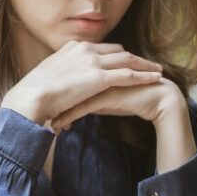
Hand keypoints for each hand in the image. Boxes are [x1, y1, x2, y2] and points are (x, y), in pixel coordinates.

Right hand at [0, 41, 162, 124]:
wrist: (30, 98)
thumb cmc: (32, 94)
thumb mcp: (46, 78)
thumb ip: (59, 79)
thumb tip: (60, 93)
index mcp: (71, 48)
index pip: (100, 48)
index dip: (114, 55)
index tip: (124, 60)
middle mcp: (84, 49)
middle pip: (117, 50)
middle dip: (132, 57)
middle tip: (145, 64)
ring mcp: (93, 62)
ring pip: (127, 60)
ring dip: (143, 64)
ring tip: (156, 70)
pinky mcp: (99, 77)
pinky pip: (128, 75)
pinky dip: (143, 76)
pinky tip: (155, 79)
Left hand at [50, 77, 185, 130]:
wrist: (159, 99)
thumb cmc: (133, 98)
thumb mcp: (108, 98)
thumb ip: (92, 97)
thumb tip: (77, 105)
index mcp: (96, 68)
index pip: (68, 79)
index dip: (54, 92)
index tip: (40, 105)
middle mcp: (96, 72)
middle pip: (66, 86)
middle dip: (51, 101)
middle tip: (37, 114)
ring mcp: (101, 82)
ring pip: (72, 96)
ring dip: (57, 110)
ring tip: (45, 124)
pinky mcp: (107, 95)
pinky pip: (83, 107)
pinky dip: (68, 117)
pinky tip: (58, 127)